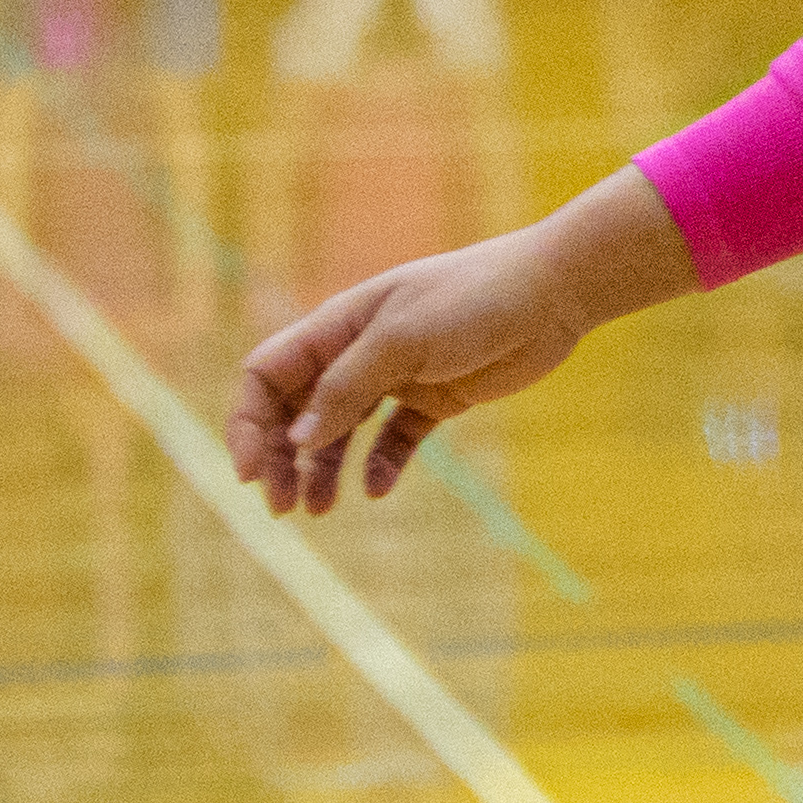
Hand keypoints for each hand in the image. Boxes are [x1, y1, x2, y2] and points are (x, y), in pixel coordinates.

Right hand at [230, 219, 603, 513]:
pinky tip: (378, 489)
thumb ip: (346, 387)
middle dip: (281, 458)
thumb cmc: (474, 300)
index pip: (268, 374)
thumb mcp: (400, 340)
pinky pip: (394, 439)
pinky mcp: (437, 399)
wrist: (554, 291)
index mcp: (339, 325)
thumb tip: (295, 439)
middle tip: (282, 508)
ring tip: (319, 511)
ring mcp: (398, 376)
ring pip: (340, 432)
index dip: (248, 423)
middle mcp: (360, 352)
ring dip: (322, 470)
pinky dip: (381, 465)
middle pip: (297, 410)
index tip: (251, 472)